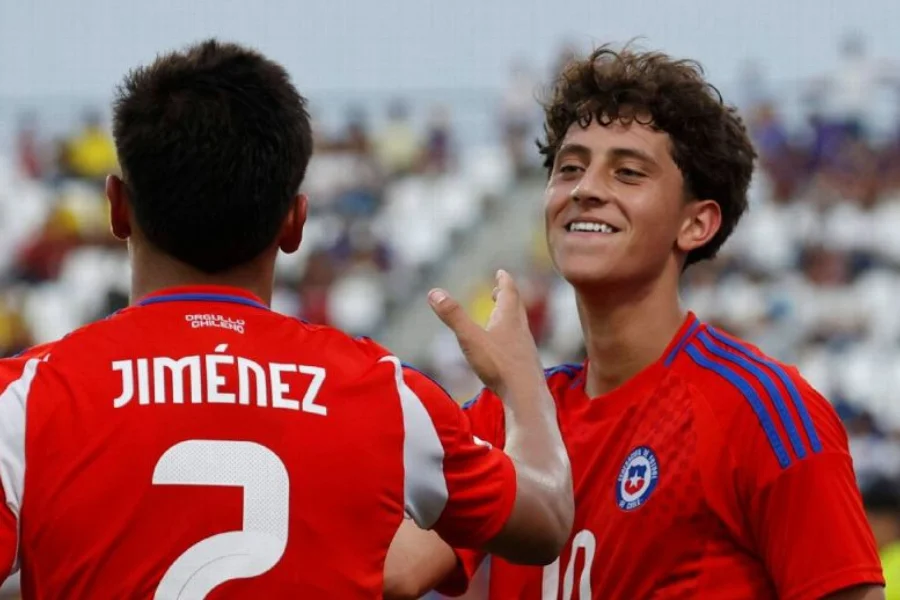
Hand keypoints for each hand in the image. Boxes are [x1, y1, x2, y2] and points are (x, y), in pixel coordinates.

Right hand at [428, 269, 542, 394]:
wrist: (527, 397)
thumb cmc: (499, 366)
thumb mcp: (470, 339)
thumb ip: (453, 316)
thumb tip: (433, 292)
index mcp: (509, 318)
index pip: (509, 292)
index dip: (504, 281)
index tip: (501, 272)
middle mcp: (520, 330)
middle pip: (515, 307)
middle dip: (506, 297)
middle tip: (499, 291)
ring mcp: (525, 349)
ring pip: (518, 327)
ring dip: (509, 318)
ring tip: (499, 318)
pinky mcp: (526, 366)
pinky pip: (518, 346)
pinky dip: (510, 339)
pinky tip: (503, 351)